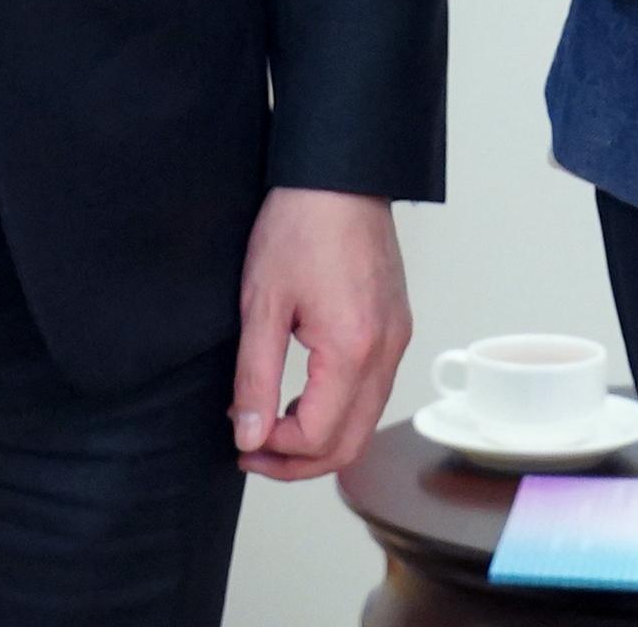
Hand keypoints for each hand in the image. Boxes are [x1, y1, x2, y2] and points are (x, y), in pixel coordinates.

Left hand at [231, 188, 411, 480]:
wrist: (340, 175)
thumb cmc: (300, 225)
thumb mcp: (261, 304)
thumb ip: (255, 378)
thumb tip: (249, 436)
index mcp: (352, 349)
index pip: (319, 437)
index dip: (276, 452)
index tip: (239, 441)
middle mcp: (386, 352)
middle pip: (351, 445)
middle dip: (299, 462)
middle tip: (253, 455)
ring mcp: (397, 339)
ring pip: (366, 421)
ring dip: (320, 439)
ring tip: (270, 429)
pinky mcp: (395, 327)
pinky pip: (374, 391)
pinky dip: (340, 411)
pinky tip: (302, 398)